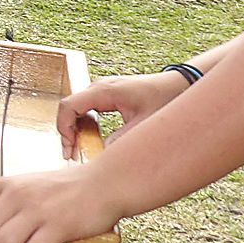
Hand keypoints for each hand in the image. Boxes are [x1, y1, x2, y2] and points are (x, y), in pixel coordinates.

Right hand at [54, 71, 190, 157]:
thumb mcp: (141, 126)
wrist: (180, 84)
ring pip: (76, 110)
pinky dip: (85, 126)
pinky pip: (86, 110)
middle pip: (68, 110)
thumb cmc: (164, 100)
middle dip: (67, 134)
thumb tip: (100, 158)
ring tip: (80, 150)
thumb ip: (119, 142)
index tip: (70, 149)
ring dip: (75, 130)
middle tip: (72, 155)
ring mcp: (101, 90)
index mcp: (104, 91)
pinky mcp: (106, 95)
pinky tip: (92, 140)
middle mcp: (98, 87)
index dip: (63, 129)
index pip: (68, 106)